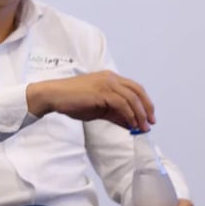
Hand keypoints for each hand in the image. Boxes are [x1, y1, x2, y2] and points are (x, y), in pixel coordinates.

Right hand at [26, 71, 155, 132]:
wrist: (54, 96)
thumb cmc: (72, 101)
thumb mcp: (98, 109)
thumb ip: (115, 114)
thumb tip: (130, 124)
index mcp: (110, 78)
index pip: (135, 88)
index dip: (145, 102)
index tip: (149, 117)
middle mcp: (111, 78)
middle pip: (138, 91)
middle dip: (147, 108)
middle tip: (150, 123)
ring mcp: (106, 83)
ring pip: (132, 98)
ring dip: (139, 114)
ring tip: (142, 127)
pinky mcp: (101, 92)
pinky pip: (122, 104)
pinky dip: (129, 115)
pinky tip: (130, 125)